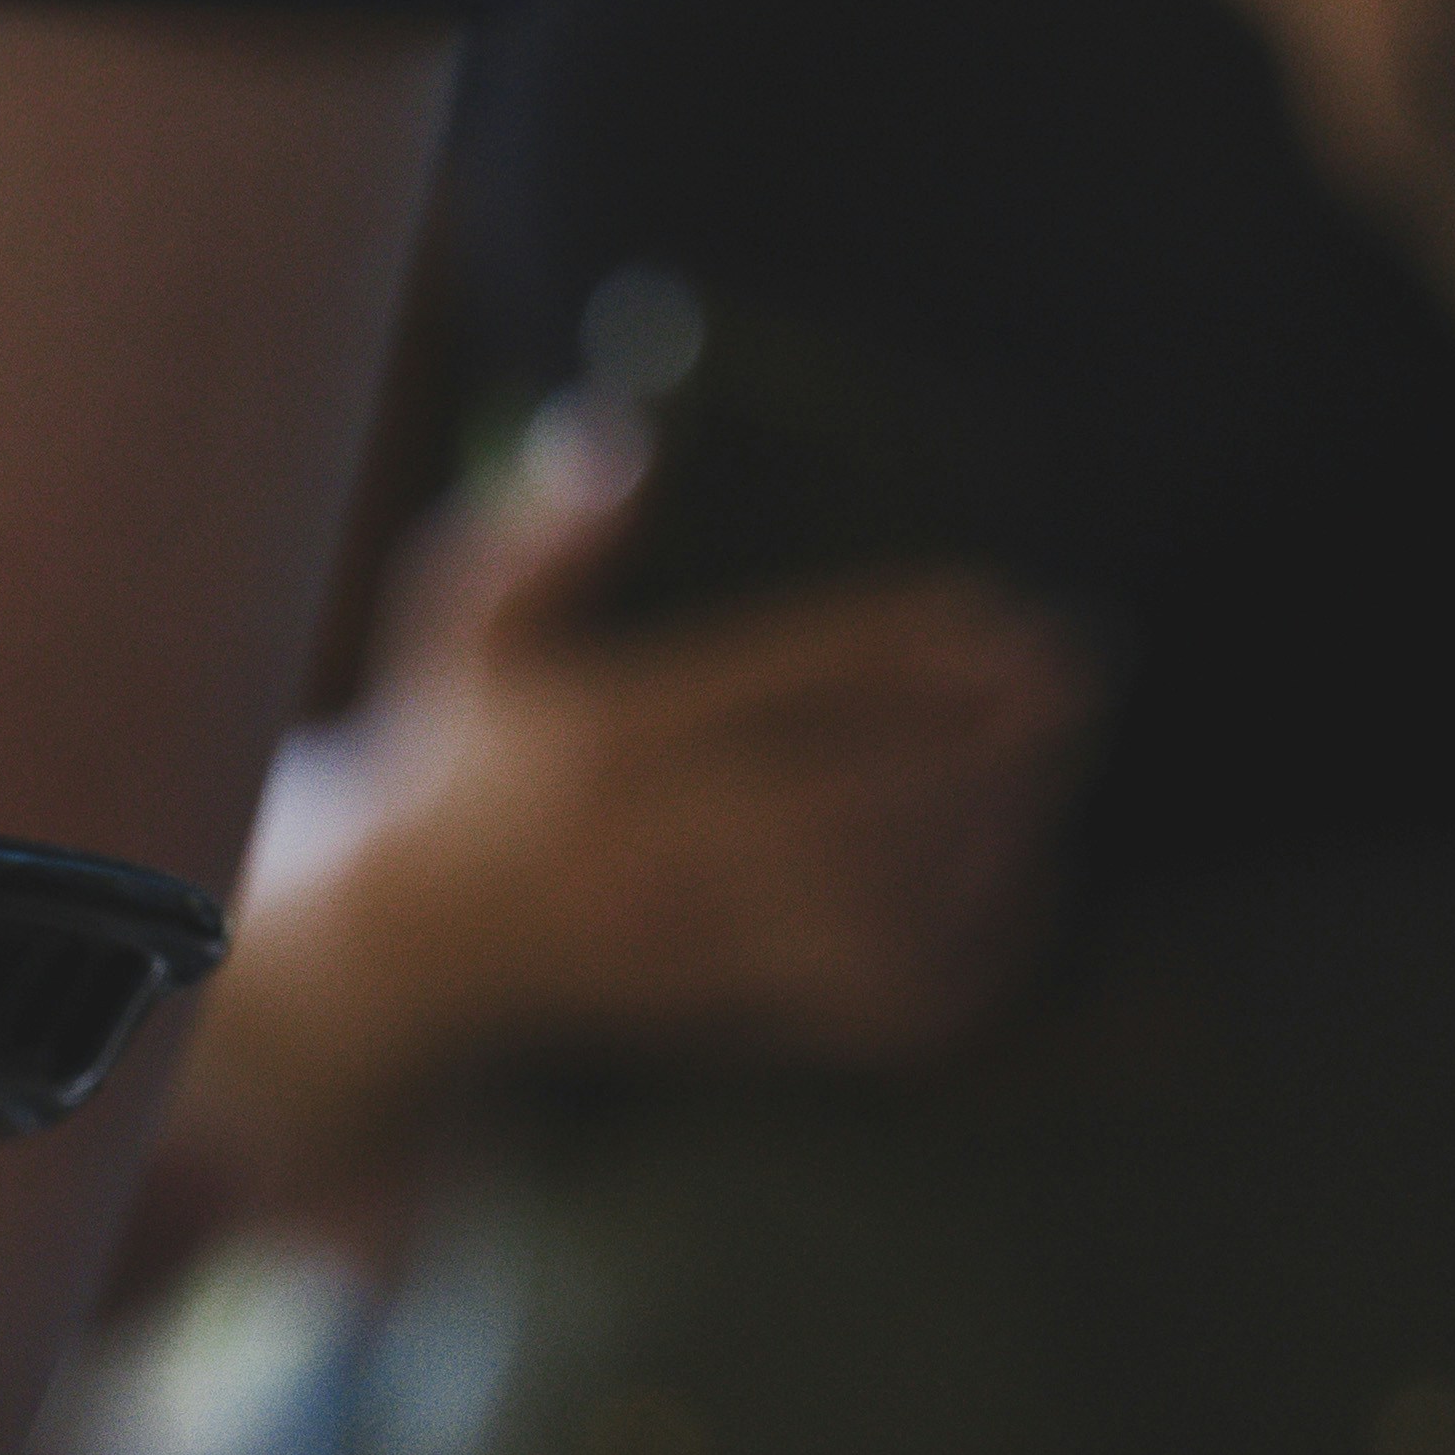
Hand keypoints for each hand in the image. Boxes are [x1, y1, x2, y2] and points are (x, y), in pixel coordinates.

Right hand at [200, 447, 1089, 1168]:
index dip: (919, 643)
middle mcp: (642, 845)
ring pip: (879, 911)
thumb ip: (531, 539)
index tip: (1006, 613)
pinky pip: (869, 1007)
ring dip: (984, 849)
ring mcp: (681, 941)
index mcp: (599, 737)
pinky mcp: (711, 1011)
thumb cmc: (443, 764)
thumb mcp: (454, 633)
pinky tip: (1006, 893)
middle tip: (1070, 692)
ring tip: (1042, 783)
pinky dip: (959, 958)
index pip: (790, 679)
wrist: (384, 950)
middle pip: (860, 800)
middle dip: (986, 748)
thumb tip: (622, 443)